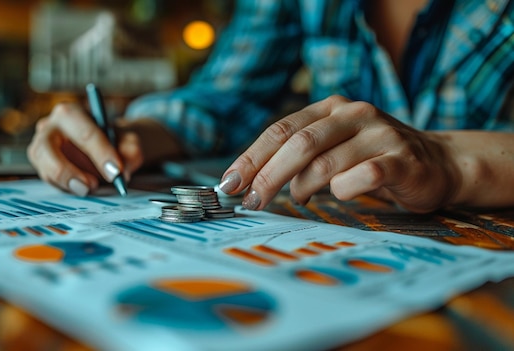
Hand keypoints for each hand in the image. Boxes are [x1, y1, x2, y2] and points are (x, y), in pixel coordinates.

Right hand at [27, 102, 142, 195]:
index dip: (101, 153)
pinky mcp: (42, 167)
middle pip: (46, 148)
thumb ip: (131, 153)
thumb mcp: (129, 143)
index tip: (116, 171)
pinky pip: (49, 181)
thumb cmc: (115, 142)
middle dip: (69, 170)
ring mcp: (40, 147)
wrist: (106, 148)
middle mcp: (49, 127)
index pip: (83, 132)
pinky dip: (66, 188)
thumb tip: (124, 172)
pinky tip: (83, 186)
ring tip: (90, 188)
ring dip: (67, 182)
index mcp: (71, 112)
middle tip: (92, 185)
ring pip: (45, 168)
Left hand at [219, 95, 460, 212]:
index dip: (251, 158)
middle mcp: (354, 114)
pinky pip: (364, 176)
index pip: (280, 130)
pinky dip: (344, 190)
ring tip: (298, 200)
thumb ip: (298, 157)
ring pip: (326, 162)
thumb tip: (250, 184)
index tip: (229, 183)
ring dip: (302, 187)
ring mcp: (380, 134)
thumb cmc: (372, 159)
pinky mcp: (402, 160)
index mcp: (330, 108)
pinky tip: (340, 196)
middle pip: (299, 144)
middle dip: (268, 176)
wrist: (438, 162)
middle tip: (251, 202)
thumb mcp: (333, 147)